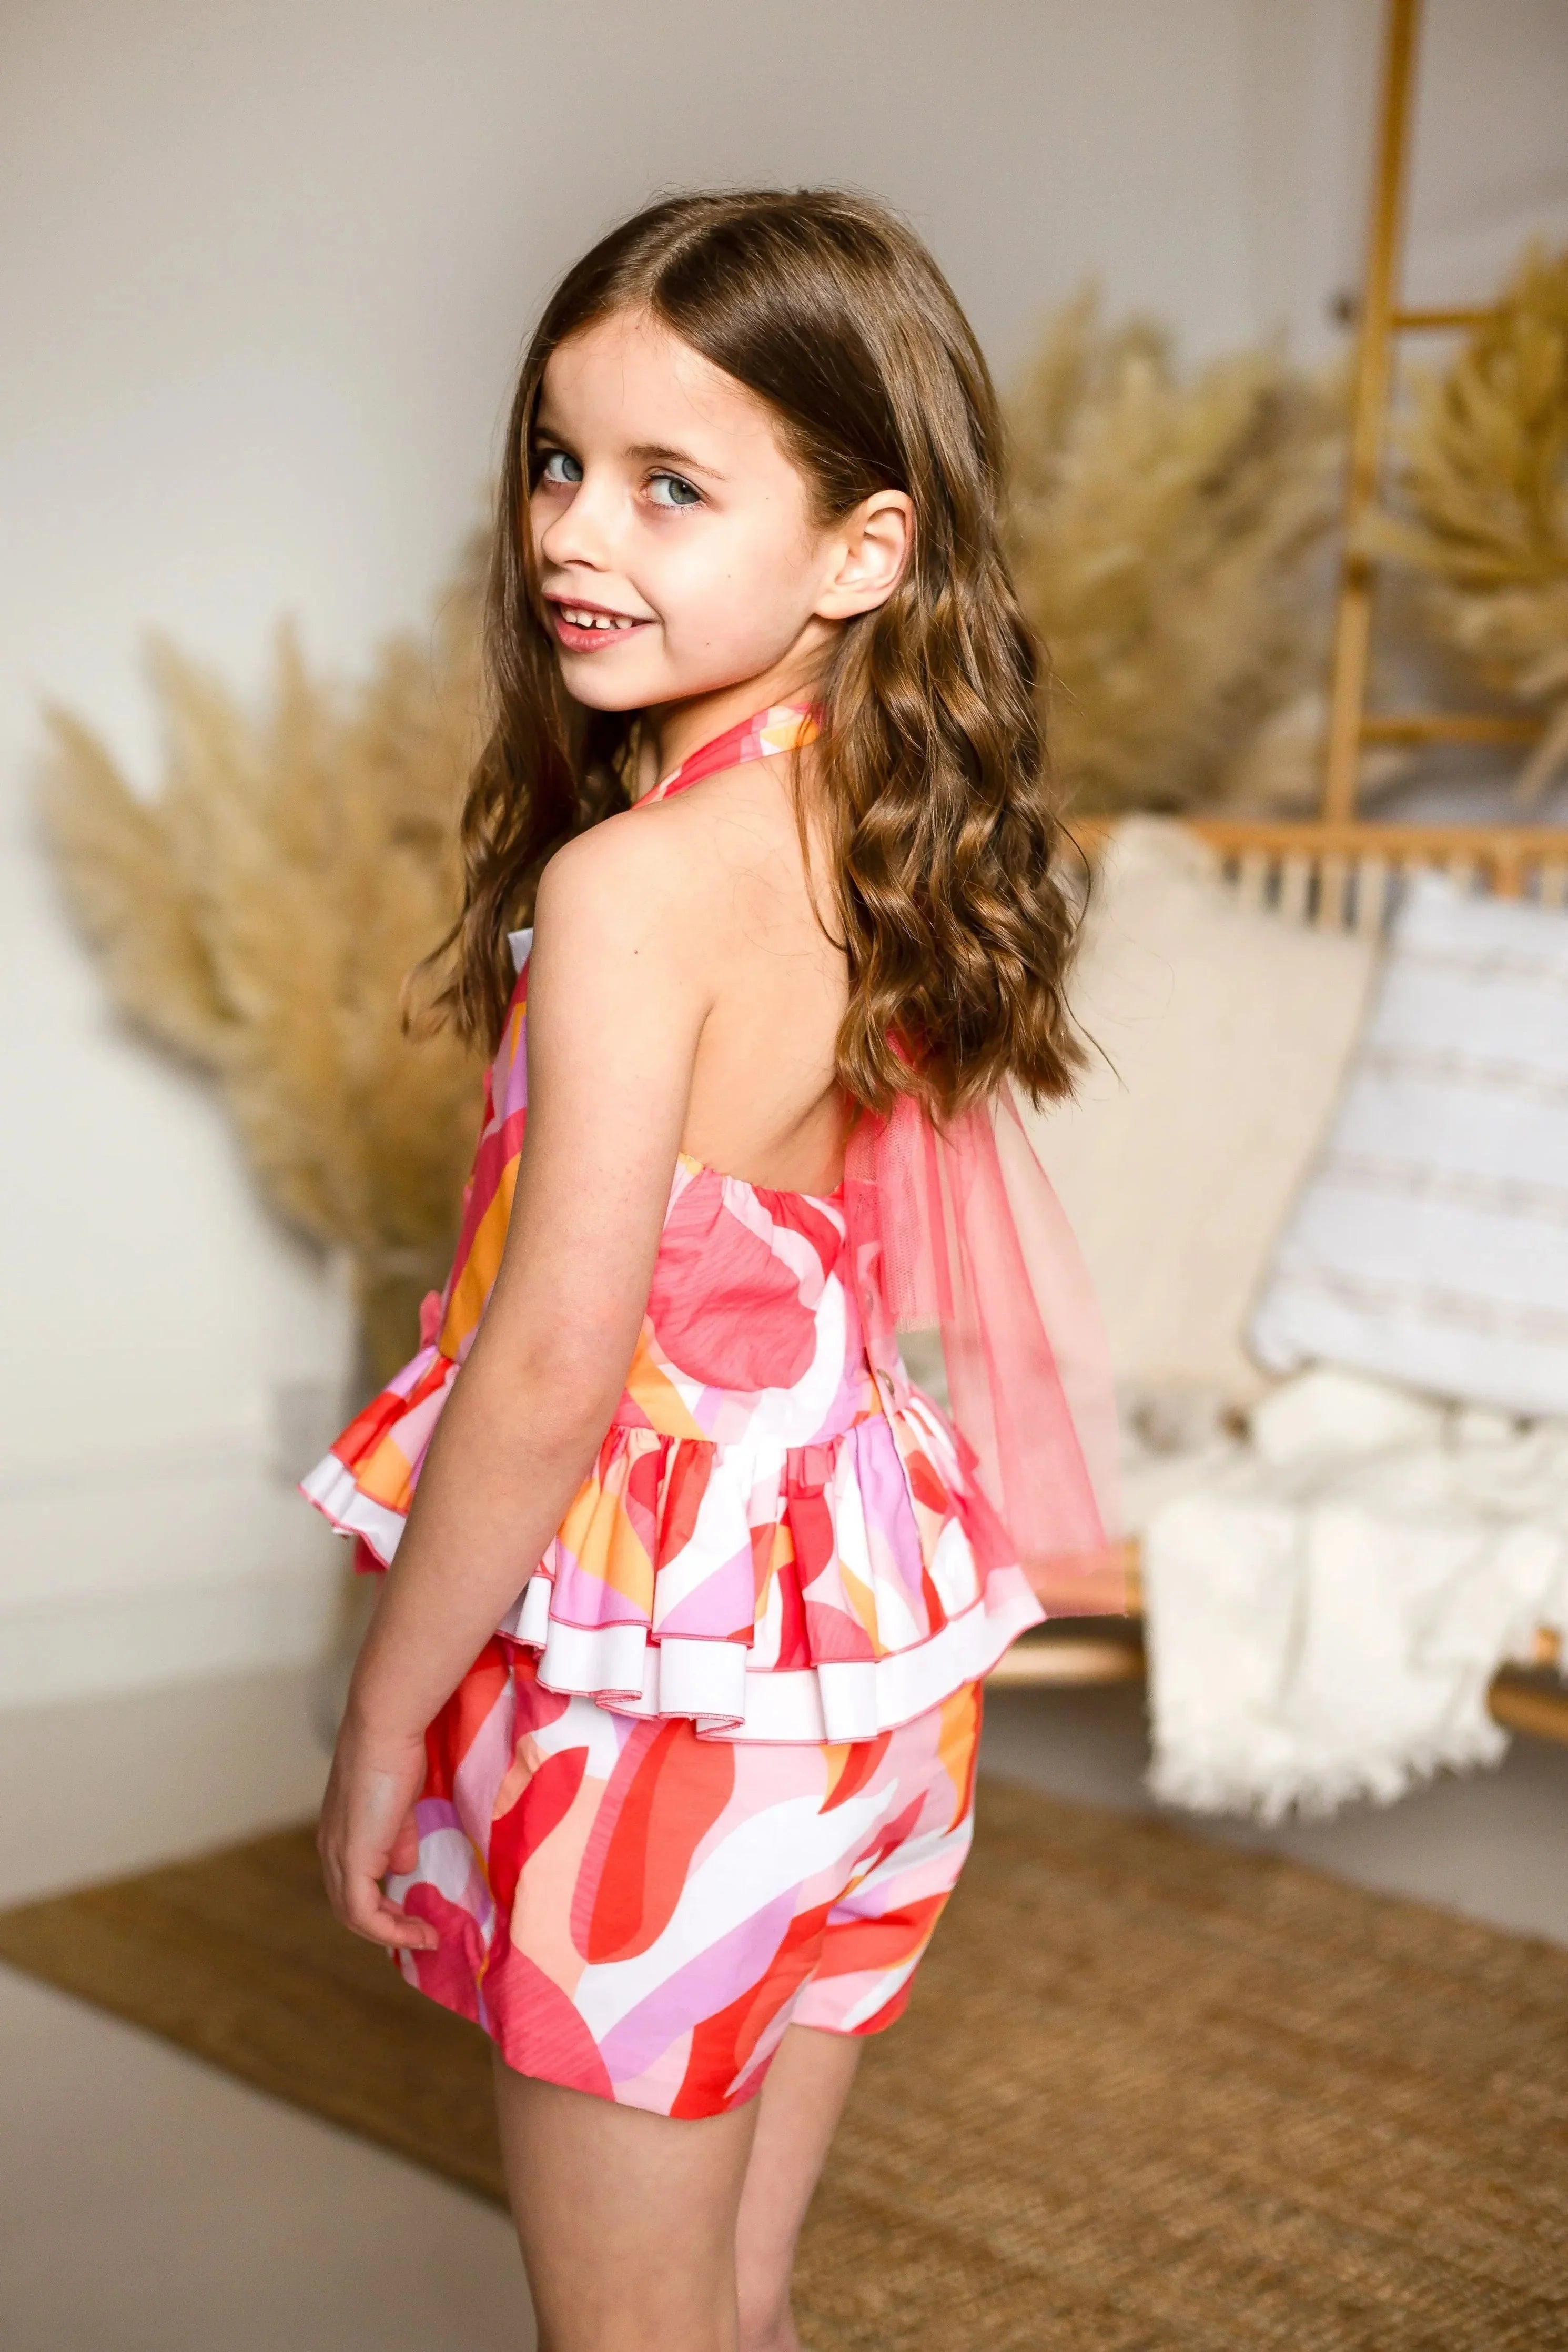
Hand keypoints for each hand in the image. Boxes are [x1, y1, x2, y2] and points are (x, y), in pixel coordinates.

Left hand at [318, 1712, 438, 1952]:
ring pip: (355, 1916)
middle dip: (386, 1926)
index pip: (351, 1885)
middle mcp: (330, 1850)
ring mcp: (337, 1857)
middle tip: (420, 1934)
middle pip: (349, 1908)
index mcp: (338, 1834)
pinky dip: (392, 1930)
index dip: (380, 1905)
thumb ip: (399, 1837)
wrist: (384, 1730)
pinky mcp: (352, 1862)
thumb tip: (404, 1867)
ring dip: (391, 1933)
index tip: (413, 1913)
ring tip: (424, 1938)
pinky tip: (421, 1931)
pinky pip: (366, 1914)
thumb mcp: (399, 1803)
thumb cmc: (396, 1753)